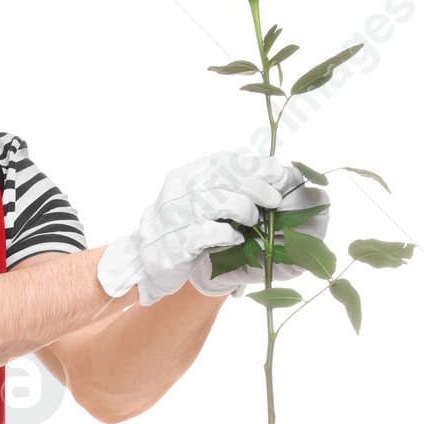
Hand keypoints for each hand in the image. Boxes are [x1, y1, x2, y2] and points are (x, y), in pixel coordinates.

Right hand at [97, 152, 306, 306]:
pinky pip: (212, 233)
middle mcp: (177, 192)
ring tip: (252, 221)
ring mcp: (174, 217)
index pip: (224, 161)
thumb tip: (272, 173)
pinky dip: (230, 235)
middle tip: (274, 200)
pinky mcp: (177, 244)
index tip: (280, 175)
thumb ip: (226, 186)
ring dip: (246, 212)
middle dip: (258, 187)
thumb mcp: (199, 201)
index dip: (256, 166)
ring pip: (221, 203)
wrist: (144, 262)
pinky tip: (235, 239)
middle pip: (225, 178)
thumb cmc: (180, 229)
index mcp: (184, 175)